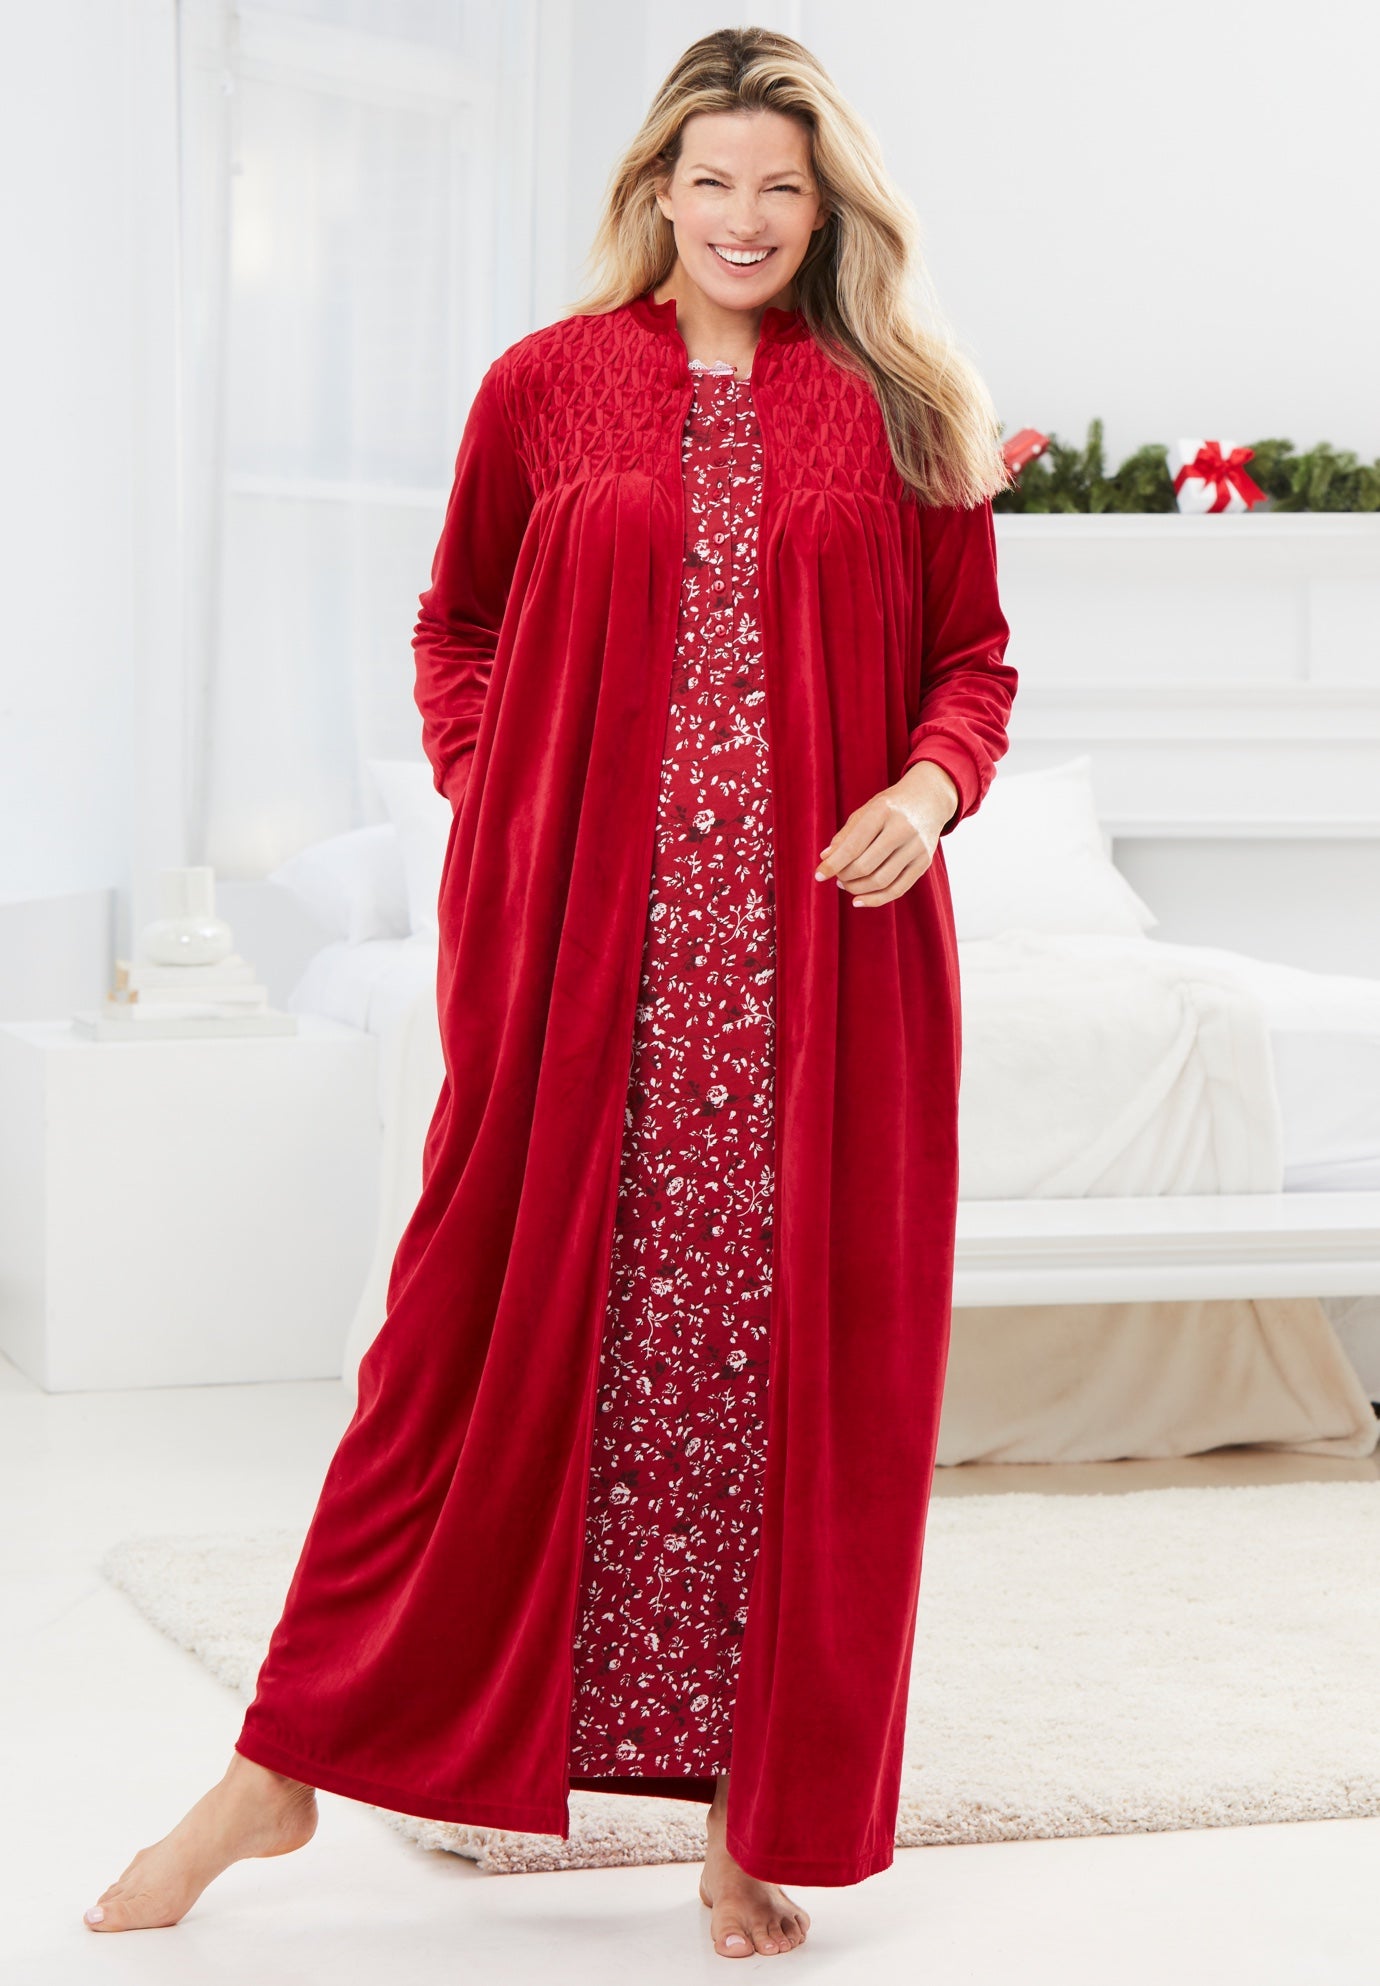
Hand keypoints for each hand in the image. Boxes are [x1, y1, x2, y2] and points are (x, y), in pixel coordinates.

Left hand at [814, 761, 958, 907]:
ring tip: (846, 884)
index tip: (818, 875)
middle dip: (845, 876)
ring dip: (857, 888)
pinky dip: (876, 899)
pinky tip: (859, 900)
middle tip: (837, 877)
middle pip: (866, 866)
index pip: (853, 846)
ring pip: (882, 881)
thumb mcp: (865, 811)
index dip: (833, 864)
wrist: (929, 799)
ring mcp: (916, 847)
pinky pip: (898, 889)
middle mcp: (903, 829)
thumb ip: (845, 835)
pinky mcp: (925, 862)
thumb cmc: (889, 806)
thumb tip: (826, 858)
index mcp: (883, 811)